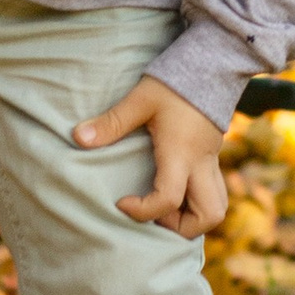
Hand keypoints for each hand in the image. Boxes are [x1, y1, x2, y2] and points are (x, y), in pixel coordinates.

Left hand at [72, 74, 229, 238]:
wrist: (210, 67)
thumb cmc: (172, 85)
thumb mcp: (139, 100)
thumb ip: (111, 122)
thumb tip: (77, 138)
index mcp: (180, 154)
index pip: (168, 199)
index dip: (143, 211)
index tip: (122, 203)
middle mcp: (200, 164)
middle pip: (209, 217)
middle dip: (181, 228)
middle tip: (153, 214)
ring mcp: (211, 163)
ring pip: (217, 209)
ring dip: (192, 218)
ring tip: (163, 207)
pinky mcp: (212, 159)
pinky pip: (214, 195)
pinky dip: (197, 204)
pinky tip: (173, 192)